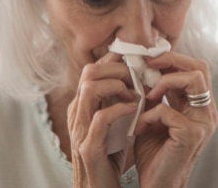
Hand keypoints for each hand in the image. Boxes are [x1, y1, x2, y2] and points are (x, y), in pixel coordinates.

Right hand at [67, 53, 136, 187]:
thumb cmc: (109, 157)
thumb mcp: (114, 123)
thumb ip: (119, 102)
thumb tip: (140, 78)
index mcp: (82, 105)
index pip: (93, 69)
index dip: (115, 60)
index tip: (138, 63)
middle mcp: (77, 113)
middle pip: (89, 71)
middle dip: (118, 68)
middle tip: (139, 77)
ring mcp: (80, 129)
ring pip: (91, 88)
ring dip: (118, 85)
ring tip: (136, 94)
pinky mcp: (89, 147)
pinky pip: (101, 118)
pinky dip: (121, 109)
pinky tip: (135, 111)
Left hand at [133, 52, 217, 187]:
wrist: (157, 184)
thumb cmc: (154, 152)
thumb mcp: (153, 115)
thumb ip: (154, 93)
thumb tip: (143, 65)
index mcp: (199, 105)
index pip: (195, 68)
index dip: (172, 58)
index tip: (148, 59)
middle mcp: (207, 111)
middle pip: (200, 67)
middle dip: (171, 60)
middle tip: (147, 64)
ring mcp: (203, 123)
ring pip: (193, 79)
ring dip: (164, 82)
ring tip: (146, 96)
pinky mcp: (192, 134)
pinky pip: (168, 109)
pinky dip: (149, 114)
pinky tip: (140, 126)